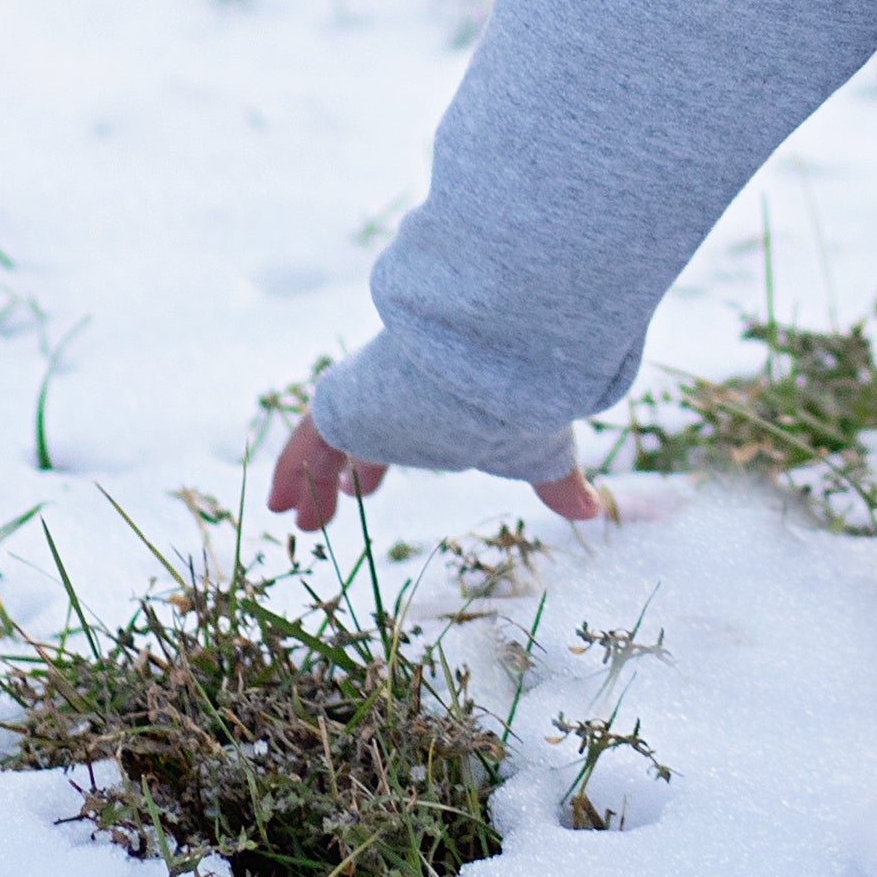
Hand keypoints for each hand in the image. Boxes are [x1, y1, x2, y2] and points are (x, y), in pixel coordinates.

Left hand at [265, 410, 607, 531]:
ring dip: (319, 483)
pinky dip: (292, 474)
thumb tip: (594, 510)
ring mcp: (372, 396)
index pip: (411, 429)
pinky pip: (308, 442)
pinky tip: (283, 508)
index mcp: (444, 404)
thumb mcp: (540, 449)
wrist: (490, 353)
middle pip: (370, 432)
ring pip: (334, 441)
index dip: (392, 457)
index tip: (379, 482)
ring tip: (307, 523)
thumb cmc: (521, 399)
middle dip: (358, 465)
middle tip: (352, 492)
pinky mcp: (343, 403)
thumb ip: (557, 481)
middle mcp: (404, 395)